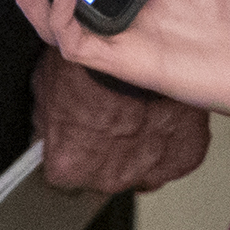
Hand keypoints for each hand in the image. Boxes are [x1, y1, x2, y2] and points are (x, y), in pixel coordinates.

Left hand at [31, 48, 211, 194]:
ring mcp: (150, 173)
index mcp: (69, 168)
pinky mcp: (184, 159)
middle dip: (104, 154)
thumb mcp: (45, 84)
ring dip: (138, 150)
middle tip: (110, 119)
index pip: (62, 170)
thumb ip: (45, 120)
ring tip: (137, 116)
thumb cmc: (90, 65)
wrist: (135, 48)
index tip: (76, 132)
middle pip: (103, 176)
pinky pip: (172, 157)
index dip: (69, 148)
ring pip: (140, 169)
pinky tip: (159, 116)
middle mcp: (108, 180)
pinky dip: (168, 141)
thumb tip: (45, 128)